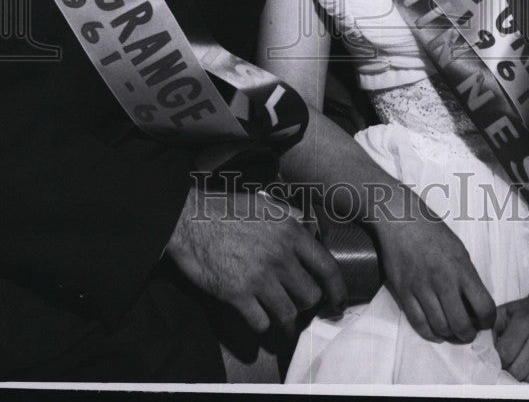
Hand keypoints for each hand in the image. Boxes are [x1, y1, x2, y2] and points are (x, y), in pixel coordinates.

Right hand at [165, 186, 346, 336]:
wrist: (189, 219)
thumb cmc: (227, 209)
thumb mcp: (266, 204)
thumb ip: (292, 217)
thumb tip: (311, 230)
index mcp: (290, 231)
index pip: (328, 268)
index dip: (338, 291)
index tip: (338, 304)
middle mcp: (280, 256)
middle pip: (310, 296)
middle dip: (305, 304)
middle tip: (297, 303)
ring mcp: (259, 277)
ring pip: (288, 314)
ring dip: (286, 320)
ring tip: (280, 318)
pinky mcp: (237, 295)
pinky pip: (261, 323)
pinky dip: (261, 324)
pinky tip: (256, 316)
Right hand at [375, 201, 495, 343]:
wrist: (399, 219)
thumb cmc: (431, 231)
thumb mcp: (458, 249)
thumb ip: (467, 277)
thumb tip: (474, 304)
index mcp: (461, 268)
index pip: (484, 307)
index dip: (488, 321)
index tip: (484, 321)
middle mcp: (442, 280)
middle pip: (461, 324)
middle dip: (468, 334)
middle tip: (467, 331)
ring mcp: (421, 287)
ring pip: (440, 327)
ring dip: (449, 336)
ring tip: (452, 331)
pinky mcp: (403, 291)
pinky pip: (418, 323)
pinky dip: (429, 334)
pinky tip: (435, 332)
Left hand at [493, 289, 528, 382]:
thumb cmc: (527, 310)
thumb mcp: (505, 311)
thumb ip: (491, 328)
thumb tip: (484, 350)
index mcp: (525, 320)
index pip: (506, 353)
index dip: (499, 362)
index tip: (498, 361)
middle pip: (520, 369)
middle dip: (511, 372)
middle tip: (509, 367)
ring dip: (525, 378)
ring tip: (521, 368)